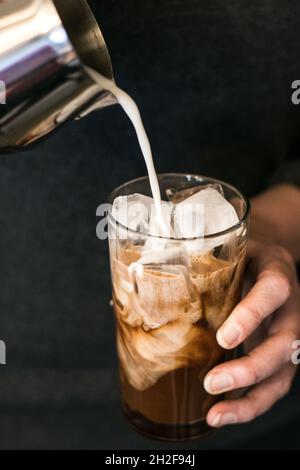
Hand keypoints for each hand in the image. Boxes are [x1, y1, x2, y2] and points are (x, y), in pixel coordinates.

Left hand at [204, 238, 299, 426]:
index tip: (224, 338)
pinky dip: (249, 404)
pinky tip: (222, 413)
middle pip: (284, 344)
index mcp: (277, 273)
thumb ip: (201, 262)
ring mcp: (288, 334)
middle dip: (249, 369)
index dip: (251, 316)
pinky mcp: (280, 355)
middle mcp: (290, 308)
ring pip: (282, 373)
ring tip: (217, 414)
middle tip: (212, 382)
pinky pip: (273, 385)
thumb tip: (148, 282)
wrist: (267, 260)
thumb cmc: (242, 256)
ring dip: (250, 398)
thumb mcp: (227, 248)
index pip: (272, 292)